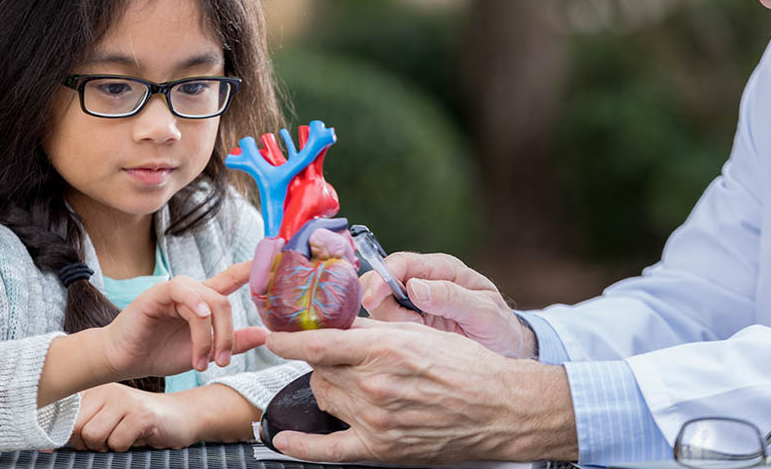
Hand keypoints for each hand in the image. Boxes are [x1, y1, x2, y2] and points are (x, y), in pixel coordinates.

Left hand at [70, 383, 196, 451]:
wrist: (182, 416)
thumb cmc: (140, 423)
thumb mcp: (107, 421)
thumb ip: (79, 428)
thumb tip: (44, 448)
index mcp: (95, 390)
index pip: (63, 417)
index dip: (69, 436)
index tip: (80, 442)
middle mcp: (107, 390)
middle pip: (75, 429)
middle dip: (89, 443)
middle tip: (109, 439)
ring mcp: (124, 400)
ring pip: (93, 436)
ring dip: (108, 446)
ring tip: (123, 437)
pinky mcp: (141, 414)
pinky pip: (118, 441)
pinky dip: (126, 447)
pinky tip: (138, 437)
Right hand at [100, 263, 267, 381]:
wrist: (122, 362)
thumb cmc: (159, 353)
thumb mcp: (204, 353)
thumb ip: (232, 343)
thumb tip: (264, 334)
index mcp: (204, 302)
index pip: (232, 278)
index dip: (254, 267)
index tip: (278, 252)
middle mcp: (192, 292)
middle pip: (225, 300)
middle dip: (228, 335)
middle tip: (221, 362)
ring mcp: (175, 291)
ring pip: (209, 301)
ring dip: (211, 335)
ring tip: (202, 362)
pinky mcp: (156, 294)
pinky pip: (182, 291)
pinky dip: (195, 307)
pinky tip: (198, 320)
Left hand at [263, 319, 576, 463]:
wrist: (500, 408)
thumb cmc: (467, 366)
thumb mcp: (419, 333)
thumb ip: (372, 327)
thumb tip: (335, 320)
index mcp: (384, 350)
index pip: (316, 343)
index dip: (285, 338)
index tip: (270, 333)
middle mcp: (375, 385)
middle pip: (318, 370)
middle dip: (323, 361)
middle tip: (344, 358)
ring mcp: (376, 419)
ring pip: (323, 399)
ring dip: (328, 388)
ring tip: (355, 384)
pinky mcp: (381, 448)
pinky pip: (328, 450)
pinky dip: (301, 446)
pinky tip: (284, 440)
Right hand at [361, 252, 534, 357]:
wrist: (505, 349)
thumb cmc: (499, 326)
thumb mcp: (485, 312)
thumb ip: (451, 298)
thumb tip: (414, 287)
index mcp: (441, 269)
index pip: (400, 263)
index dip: (381, 278)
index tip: (372, 299)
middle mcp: (422, 281)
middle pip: (380, 282)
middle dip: (382, 305)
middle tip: (411, 327)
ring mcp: (412, 304)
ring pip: (378, 306)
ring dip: (388, 323)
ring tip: (420, 336)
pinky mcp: (408, 324)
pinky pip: (385, 326)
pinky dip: (389, 335)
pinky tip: (413, 344)